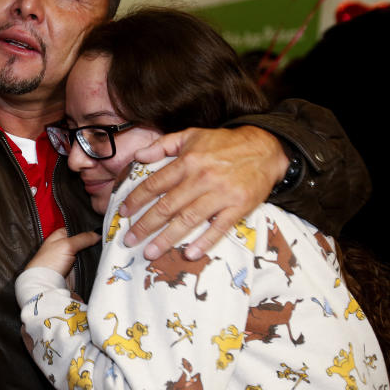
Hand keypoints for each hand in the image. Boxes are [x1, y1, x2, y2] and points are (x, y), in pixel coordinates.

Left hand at [26, 228, 100, 276]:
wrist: (45, 285)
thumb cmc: (47, 263)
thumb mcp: (66, 245)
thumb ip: (83, 238)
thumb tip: (98, 233)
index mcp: (60, 236)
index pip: (78, 229)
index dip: (89, 231)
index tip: (101, 232)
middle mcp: (65, 246)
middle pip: (84, 243)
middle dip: (92, 244)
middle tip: (103, 244)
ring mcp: (71, 259)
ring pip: (87, 255)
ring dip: (93, 255)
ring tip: (102, 254)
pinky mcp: (75, 271)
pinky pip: (87, 266)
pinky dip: (92, 265)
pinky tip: (98, 263)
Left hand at [120, 126, 287, 259]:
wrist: (265, 148)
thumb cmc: (224, 143)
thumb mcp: (191, 135)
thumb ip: (163, 144)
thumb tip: (138, 156)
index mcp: (188, 161)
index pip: (154, 184)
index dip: (136, 200)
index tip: (123, 214)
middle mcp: (201, 178)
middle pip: (167, 206)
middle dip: (145, 225)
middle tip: (129, 240)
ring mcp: (221, 194)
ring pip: (188, 219)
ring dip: (167, 239)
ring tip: (150, 252)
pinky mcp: (239, 206)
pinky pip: (219, 227)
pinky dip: (204, 242)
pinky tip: (189, 254)